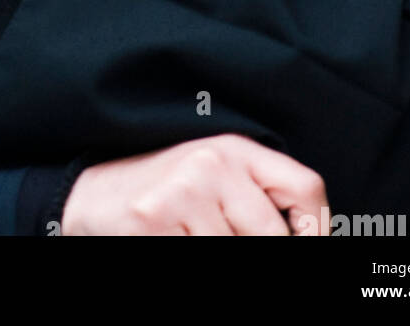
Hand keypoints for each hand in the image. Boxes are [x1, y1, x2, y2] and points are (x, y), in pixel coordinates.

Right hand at [60, 133, 327, 235]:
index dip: (316, 229)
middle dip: (258, 251)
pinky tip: (172, 239)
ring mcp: (181, 192)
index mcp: (234, 149)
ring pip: (234, 253)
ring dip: (218, 255)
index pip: (306, 189)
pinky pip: (196, 259)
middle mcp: (211, 163)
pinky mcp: (153, 220)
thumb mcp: (217, 178)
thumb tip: (308, 236)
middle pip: (275, 237)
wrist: (93, 194)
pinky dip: (188, 256)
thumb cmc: (165, 191)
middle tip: (221, 236)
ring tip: (191, 236)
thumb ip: (260, 199)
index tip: (305, 243)